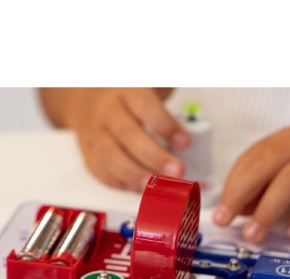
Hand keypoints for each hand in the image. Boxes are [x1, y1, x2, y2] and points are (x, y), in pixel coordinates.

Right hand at [47, 88, 190, 190]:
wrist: (85, 98)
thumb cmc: (129, 96)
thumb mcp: (151, 82)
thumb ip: (170, 86)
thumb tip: (204, 77)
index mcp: (127, 92)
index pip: (146, 106)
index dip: (166, 125)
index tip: (186, 142)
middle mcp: (108, 112)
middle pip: (128, 135)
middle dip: (154, 157)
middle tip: (178, 172)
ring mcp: (95, 134)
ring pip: (111, 157)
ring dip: (135, 175)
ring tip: (156, 188)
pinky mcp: (88, 153)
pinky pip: (100, 171)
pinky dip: (118, 183)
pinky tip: (137, 189)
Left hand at [212, 126, 289, 242]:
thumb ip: (271, 191)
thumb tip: (240, 209)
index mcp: (288, 139)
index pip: (252, 159)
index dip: (233, 185)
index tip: (220, 211)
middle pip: (265, 165)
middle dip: (240, 194)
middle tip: (225, 220)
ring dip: (268, 209)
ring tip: (254, 233)